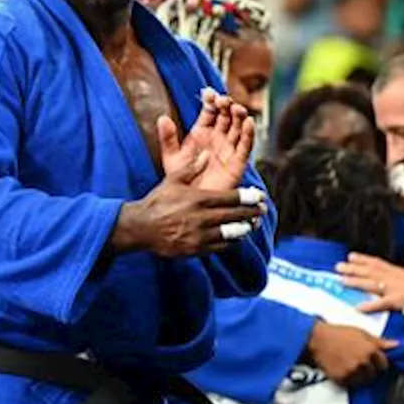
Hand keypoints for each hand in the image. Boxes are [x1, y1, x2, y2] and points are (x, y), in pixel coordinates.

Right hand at [114, 154, 267, 257]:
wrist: (141, 228)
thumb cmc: (157, 202)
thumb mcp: (172, 180)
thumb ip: (191, 168)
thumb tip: (207, 155)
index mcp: (198, 199)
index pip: (232, 198)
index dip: (249, 198)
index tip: (259, 197)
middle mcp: (202, 218)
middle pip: (235, 216)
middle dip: (252, 213)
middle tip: (263, 210)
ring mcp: (200, 236)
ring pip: (231, 233)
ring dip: (244, 228)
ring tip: (251, 224)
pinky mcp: (196, 249)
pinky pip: (220, 246)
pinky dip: (230, 241)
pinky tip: (235, 237)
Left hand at [158, 89, 255, 192]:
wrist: (191, 204)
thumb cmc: (181, 182)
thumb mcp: (172, 158)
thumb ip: (168, 138)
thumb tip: (162, 118)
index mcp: (202, 134)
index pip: (209, 112)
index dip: (210, 101)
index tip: (207, 93)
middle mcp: (217, 139)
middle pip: (225, 116)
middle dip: (226, 106)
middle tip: (223, 100)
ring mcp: (228, 150)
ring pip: (237, 127)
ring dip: (239, 116)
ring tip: (236, 108)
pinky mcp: (238, 163)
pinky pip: (245, 146)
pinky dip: (249, 134)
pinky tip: (248, 122)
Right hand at [304, 320, 397, 387]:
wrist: (317, 339)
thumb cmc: (339, 333)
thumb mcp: (360, 332)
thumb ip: (379, 341)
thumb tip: (397, 345)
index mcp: (370, 349)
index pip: (383, 364)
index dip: (377, 362)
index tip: (371, 361)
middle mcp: (364, 361)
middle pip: (373, 374)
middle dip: (368, 370)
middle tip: (357, 363)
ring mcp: (353, 371)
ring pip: (363, 381)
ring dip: (358, 376)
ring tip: (349, 366)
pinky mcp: (342, 378)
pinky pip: (350, 384)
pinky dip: (347, 380)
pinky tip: (342, 370)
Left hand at [337, 254, 403, 312]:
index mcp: (395, 271)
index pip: (376, 263)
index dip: (362, 259)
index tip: (350, 256)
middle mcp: (391, 277)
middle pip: (369, 271)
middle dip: (353, 269)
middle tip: (338, 267)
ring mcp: (392, 288)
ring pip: (371, 283)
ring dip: (356, 282)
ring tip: (342, 281)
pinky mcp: (395, 301)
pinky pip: (380, 303)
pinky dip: (369, 305)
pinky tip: (358, 307)